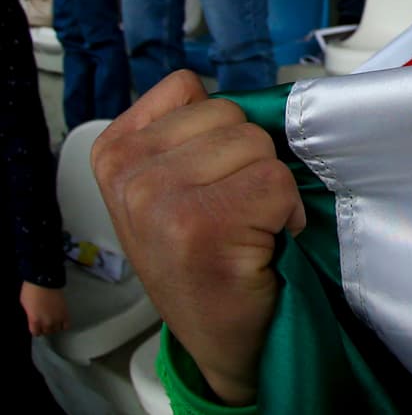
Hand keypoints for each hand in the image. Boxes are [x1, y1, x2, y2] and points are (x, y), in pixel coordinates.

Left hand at [20, 282, 69, 335]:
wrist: (44, 280)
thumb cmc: (31, 291)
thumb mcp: (25, 305)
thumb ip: (30, 315)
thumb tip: (35, 318)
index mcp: (34, 320)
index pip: (36, 333)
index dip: (36, 330)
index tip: (36, 326)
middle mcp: (47, 322)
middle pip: (47, 331)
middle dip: (45, 328)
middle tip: (44, 321)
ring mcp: (57, 317)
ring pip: (57, 329)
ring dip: (54, 326)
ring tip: (53, 320)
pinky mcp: (65, 312)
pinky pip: (67, 325)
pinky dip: (64, 325)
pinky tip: (61, 321)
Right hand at [91, 71, 305, 405]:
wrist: (218, 336)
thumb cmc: (200, 258)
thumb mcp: (167, 185)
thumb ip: (186, 134)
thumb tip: (242, 96)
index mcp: (114, 151)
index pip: (187, 87)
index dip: (219, 128)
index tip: (209, 175)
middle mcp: (127, 171)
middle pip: (231, 114)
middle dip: (249, 158)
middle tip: (233, 208)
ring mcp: (160, 196)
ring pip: (258, 144)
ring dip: (269, 186)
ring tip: (244, 225)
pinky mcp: (203, 222)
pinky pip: (277, 180)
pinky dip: (285, 210)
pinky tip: (261, 240)